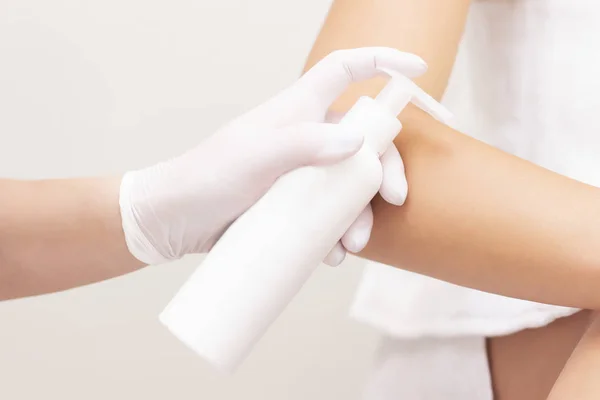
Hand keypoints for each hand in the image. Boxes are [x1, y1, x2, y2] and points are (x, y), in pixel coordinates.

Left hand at [119, 47, 425, 265]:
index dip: (382, 61)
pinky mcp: (293, 205)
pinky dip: (337, 234)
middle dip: (384, 169)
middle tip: (393, 199)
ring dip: (360, 214)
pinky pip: (329, 215)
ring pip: (350, 186)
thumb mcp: (254, 157)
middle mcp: (306, 138)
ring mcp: (301, 174)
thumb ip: (301, 144)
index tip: (419, 68)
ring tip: (351, 244)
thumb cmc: (208, 177)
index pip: (345, 70)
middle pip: (364, 142)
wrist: (176, 220)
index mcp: (298, 111)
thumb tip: (356, 143)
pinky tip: (330, 255)